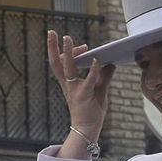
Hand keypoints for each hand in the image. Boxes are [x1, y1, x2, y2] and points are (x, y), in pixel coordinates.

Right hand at [48, 31, 114, 150]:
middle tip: (51, 32)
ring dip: (67, 53)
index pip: (63, 63)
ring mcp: (74, 89)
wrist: (87, 129)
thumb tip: (110, 64)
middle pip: (57, 62)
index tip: (81, 46)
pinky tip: (97, 59)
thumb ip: (104, 76)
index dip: (68, 51)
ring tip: (67, 38)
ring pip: (67, 68)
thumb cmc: (91, 110)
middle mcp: (68, 84)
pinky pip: (88, 80)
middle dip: (53, 47)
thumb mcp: (99, 90)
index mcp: (69, 83)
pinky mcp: (84, 96)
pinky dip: (93, 70)